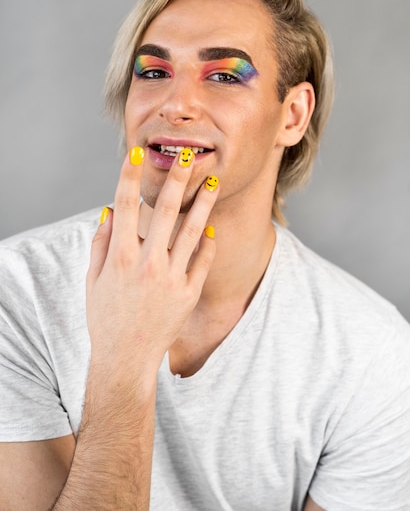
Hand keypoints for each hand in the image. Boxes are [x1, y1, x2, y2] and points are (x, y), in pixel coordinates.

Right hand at [86, 147, 218, 382]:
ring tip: (213, 181)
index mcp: (121, 258)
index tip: (136, 154)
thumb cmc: (105, 319)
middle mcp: (147, 264)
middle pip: (164, 211)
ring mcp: (171, 279)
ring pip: (191, 231)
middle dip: (176, 179)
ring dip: (203, 203)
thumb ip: (101, 245)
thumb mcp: (94, 281)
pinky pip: (202, 260)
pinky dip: (207, 241)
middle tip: (187, 155)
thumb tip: (109, 211)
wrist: (126, 359)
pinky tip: (211, 224)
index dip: (129, 177)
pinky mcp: (188, 293)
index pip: (125, 206)